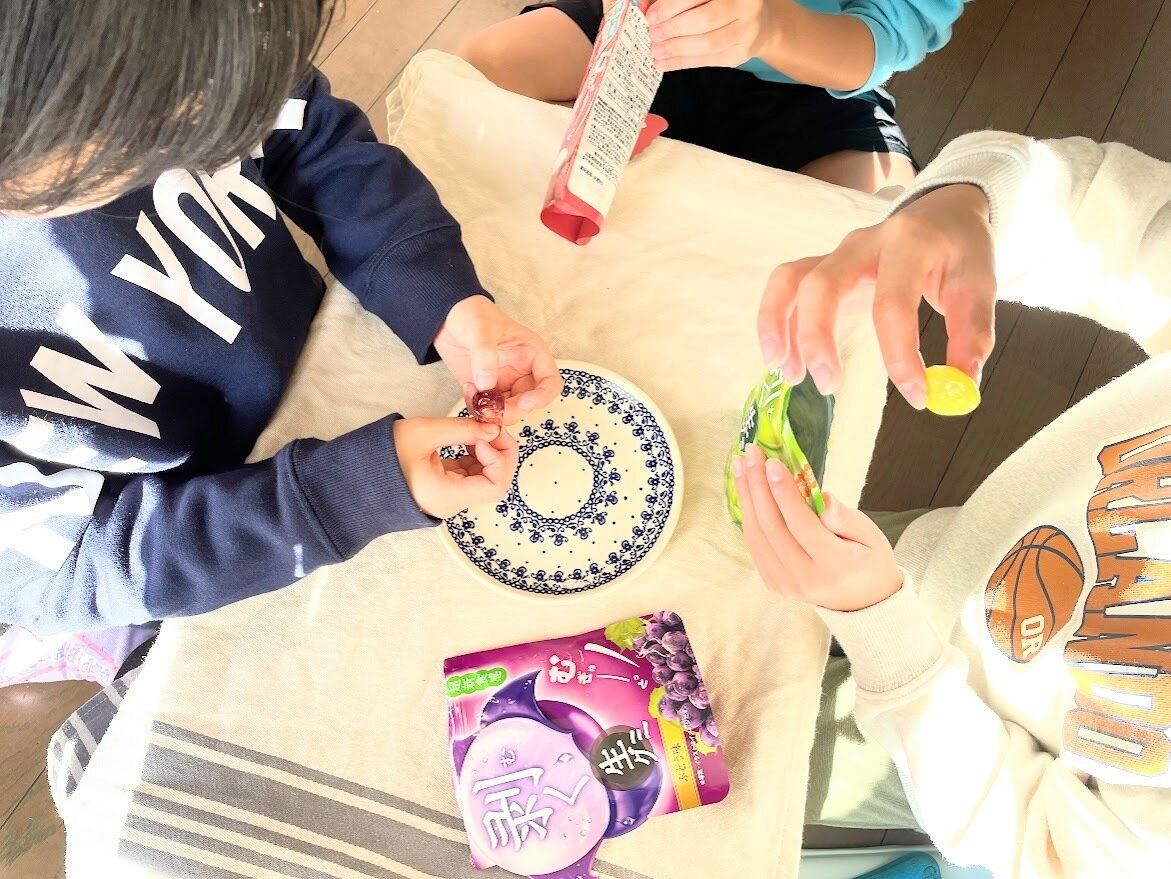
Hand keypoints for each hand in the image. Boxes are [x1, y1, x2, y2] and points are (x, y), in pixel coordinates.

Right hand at [394, 417, 518, 518]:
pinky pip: (470, 474)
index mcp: (447, 496)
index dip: (499, 459)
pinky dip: (475, 454)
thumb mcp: (422, 433)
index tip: (484, 435)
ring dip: (488, 451)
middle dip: (500, 453)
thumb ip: (461, 429)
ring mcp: (449, 497)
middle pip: (495, 483)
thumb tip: (493, 429)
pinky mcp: (445, 489)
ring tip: (476, 426)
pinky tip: (467, 436)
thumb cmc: (383, 455)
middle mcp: (452, 503)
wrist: (356, 475)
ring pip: (485, 477)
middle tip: (491, 426)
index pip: (496, 486)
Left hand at [435, 296, 562, 423]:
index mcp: (533, 355)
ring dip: (494, 413)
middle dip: (512, 410)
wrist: (447, 318)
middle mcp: (522, 372)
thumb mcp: (480, 329)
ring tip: (475, 396)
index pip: (551, 383)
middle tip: (493, 409)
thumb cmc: (472, 314)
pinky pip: (488, 410)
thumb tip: (487, 385)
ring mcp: (504, 383)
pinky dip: (478, 409)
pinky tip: (467, 390)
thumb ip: (485, 356)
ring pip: (509, 411)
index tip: (523, 403)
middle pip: (529, 404)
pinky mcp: (486, 391)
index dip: (542, 397)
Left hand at [646, 0, 772, 70]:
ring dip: (676, 49)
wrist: (757, 21)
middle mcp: (746, 6)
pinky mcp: (740, 53)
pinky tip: (664, 62)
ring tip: (655, 50)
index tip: (651, 15)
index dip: (672, 6)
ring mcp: (747, 31)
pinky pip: (708, 60)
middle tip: (652, 34)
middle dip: (673, 29)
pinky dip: (682, 62)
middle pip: (704, 20)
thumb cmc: (721, 2)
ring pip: (707, 44)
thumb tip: (645, 5)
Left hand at [732, 444, 901, 611]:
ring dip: (746, 496)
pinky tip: (746, 489)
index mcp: (835, 566)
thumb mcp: (871, 536)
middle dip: (758, 486)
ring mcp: (785, 584)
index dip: (783, 492)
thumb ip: (847, 518)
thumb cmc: (869, 560)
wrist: (864, 602)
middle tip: (751, 453)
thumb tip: (822, 498)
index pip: (801, 525)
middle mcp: (805, 579)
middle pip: (772, 527)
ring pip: (757, 535)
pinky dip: (748, 514)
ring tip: (742, 464)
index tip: (772, 462)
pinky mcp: (773, 583)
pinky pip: (755, 544)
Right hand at [758, 184, 996, 408]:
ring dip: (778, 326)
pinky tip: (787, 364)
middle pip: (822, 283)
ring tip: (789, 373)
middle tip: (828, 385)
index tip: (918, 396)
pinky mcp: (823, 267)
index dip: (901, 355)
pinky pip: (785, 289)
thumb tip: (962, 386)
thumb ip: (972, 333)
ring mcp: (837, 253)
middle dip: (817, 337)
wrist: (941, 214)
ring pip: (790, 280)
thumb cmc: (958, 251)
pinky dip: (776, 325)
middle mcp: (863, 242)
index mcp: (908, 242)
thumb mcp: (979, 283)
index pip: (894, 302)